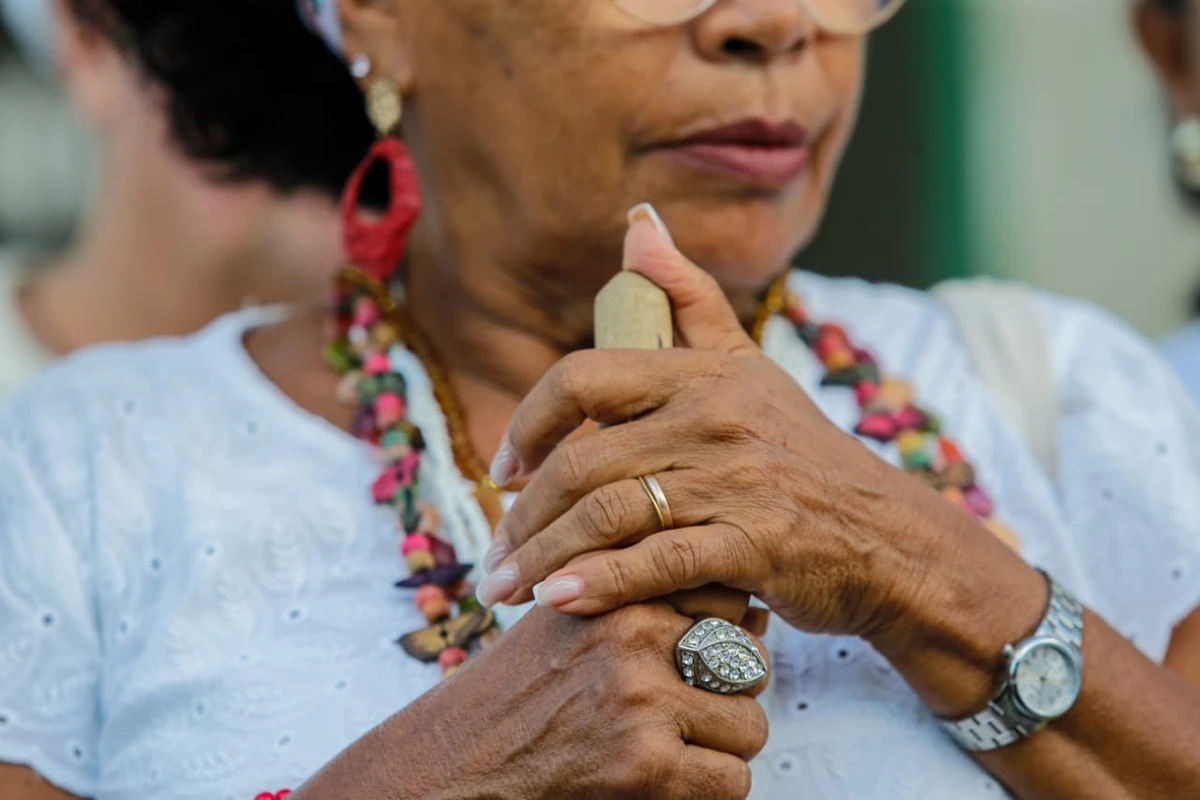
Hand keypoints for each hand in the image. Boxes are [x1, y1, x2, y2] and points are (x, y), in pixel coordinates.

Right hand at [296, 603, 767, 799]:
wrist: (454, 760)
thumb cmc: (512, 693)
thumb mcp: (569, 616)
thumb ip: (642, 601)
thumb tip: (748, 607)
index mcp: (618, 589)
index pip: (725, 590)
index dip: (725, 628)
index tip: (703, 653)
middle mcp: (635, 634)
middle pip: (748, 656)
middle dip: (730, 691)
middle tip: (688, 710)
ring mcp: (643, 698)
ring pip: (750, 723)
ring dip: (722, 746)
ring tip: (676, 748)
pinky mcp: (646, 763)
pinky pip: (732, 780)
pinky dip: (709, 790)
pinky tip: (668, 781)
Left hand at [476, 203, 1019, 652]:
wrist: (888, 538)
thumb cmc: (804, 454)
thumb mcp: (749, 364)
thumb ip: (688, 296)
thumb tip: (638, 221)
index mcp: (701, 373)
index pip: (581, 379)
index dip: (528, 424)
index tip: (502, 471)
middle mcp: (714, 418)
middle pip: (581, 461)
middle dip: (522, 518)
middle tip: (491, 561)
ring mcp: (737, 481)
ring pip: (606, 515)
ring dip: (541, 559)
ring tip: (504, 591)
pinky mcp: (756, 545)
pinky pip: (656, 562)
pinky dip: (599, 585)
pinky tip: (558, 602)